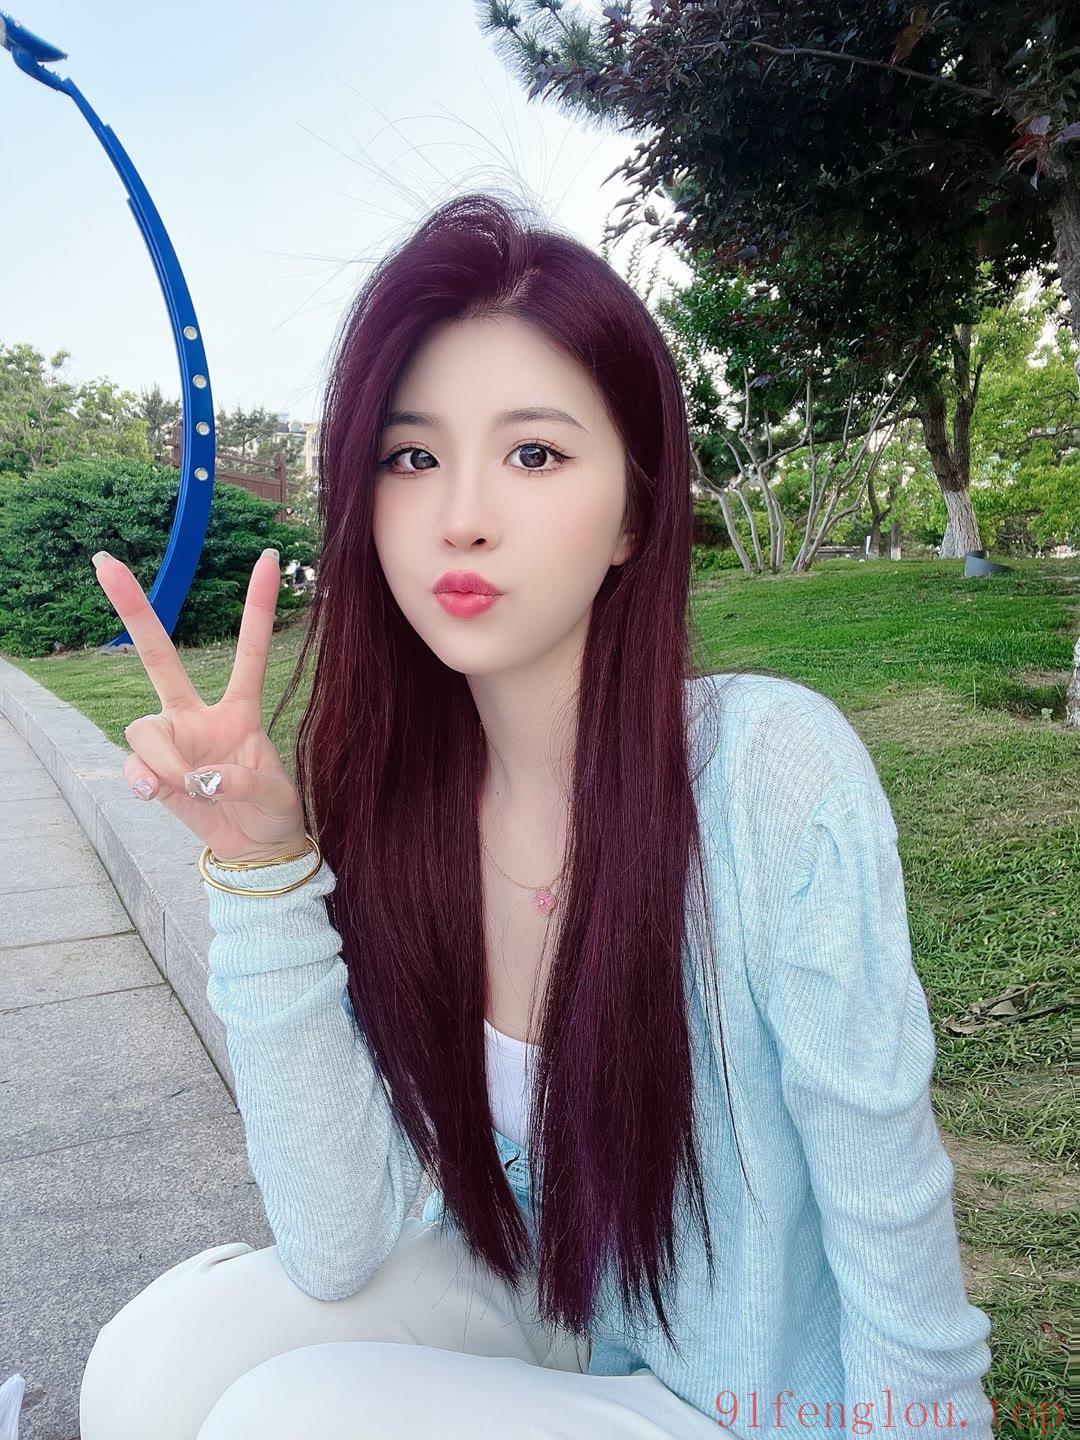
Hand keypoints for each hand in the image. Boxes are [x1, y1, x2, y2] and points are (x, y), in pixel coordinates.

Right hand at [91, 547, 308, 864]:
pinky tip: (158, 794)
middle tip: (104, 561)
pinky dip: (144, 779)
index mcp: (242, 709)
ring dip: (162, 759)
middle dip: (133, 611)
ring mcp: (173, 741)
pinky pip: (134, 765)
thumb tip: (200, 779)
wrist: (254, 848)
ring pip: (143, 727)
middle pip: (159, 657)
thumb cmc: (273, 812)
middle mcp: (199, 715)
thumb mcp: (275, 795)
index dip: (256, 607)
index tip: (265, 556)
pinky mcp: (154, 772)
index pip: (249, 652)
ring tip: (189, 787)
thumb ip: (243, 782)